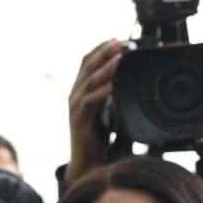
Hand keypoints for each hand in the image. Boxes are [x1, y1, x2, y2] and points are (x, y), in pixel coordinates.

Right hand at [66, 39, 122, 180]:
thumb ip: (112, 96)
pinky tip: (113, 84)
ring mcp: (75, 106)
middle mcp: (75, 95)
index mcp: (80, 90)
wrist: (86, 163)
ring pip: (89, 80)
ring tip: (119, 56)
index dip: (100, 49)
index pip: (87, 63)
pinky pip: (90, 101)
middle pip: (87, 66)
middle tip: (119, 41)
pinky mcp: (80, 120)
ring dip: (105, 67)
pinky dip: (103, 91)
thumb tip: (128, 83)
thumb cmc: (97, 138)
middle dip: (104, 52)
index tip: (116, 39)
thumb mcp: (106, 111)